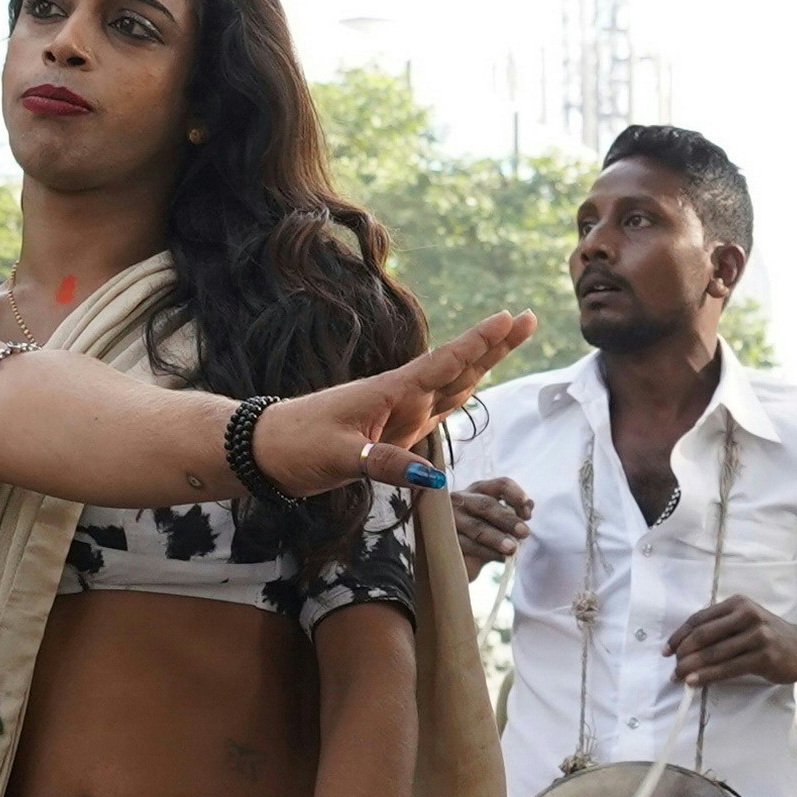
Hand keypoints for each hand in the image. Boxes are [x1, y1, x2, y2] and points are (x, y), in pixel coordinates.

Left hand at [251, 311, 538, 500]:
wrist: (269, 449)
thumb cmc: (298, 445)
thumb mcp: (339, 456)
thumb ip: (386, 464)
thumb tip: (430, 479)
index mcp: (390, 393)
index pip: (443, 363)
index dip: (478, 344)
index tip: (509, 318)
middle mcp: (401, 397)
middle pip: (458, 367)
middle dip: (494, 344)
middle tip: (528, 318)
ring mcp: (400, 413)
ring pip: (452, 384)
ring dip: (484, 363)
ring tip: (513, 338)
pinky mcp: (395, 431)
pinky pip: (437, 409)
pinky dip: (460, 394)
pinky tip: (474, 381)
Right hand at [449, 475, 535, 567]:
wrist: (458, 557)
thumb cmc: (483, 534)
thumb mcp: (500, 522)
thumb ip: (514, 512)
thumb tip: (530, 505)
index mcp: (481, 490)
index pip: (501, 485)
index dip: (516, 496)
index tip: (528, 514)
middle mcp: (463, 499)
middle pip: (487, 505)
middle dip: (507, 519)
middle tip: (524, 532)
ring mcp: (451, 518)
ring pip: (476, 526)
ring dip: (496, 538)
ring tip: (512, 549)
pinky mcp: (446, 539)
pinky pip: (468, 545)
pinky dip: (486, 552)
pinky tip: (500, 558)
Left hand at [663, 595, 796, 688]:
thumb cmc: (771, 637)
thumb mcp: (747, 621)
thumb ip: (721, 627)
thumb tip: (686, 647)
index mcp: (738, 603)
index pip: (700, 618)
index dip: (679, 635)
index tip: (666, 650)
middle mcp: (747, 615)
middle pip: (703, 635)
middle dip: (683, 653)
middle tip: (672, 667)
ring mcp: (757, 635)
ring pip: (713, 653)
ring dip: (691, 667)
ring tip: (678, 677)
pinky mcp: (764, 656)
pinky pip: (727, 668)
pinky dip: (707, 676)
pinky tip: (694, 682)